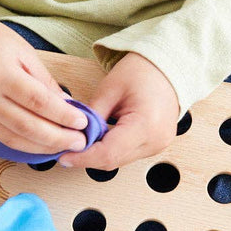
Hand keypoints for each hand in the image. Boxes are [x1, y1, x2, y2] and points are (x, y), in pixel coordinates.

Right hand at [0, 15, 88, 153]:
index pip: (39, 102)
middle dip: (58, 138)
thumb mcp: (23, 51)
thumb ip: (45, 82)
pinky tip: (44, 145)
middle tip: (80, 142)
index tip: (83, 123)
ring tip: (66, 147)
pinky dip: (26, 145)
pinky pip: (3, 138)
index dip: (63, 116)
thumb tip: (68, 107)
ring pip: (15, 139)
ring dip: (44, 147)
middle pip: (28, 126)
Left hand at [59, 51, 179, 169]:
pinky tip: (98, 141)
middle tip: (66, 150)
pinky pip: (127, 155)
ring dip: (98, 155)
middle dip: (87, 157)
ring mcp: (158, 146)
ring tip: (81, 143)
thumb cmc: (141, 72)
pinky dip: (110, 151)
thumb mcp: (109, 89)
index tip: (64, 156)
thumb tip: (74, 136)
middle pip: (113, 161)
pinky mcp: (155, 147)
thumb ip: (91, 116)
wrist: (167, 69)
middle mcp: (155, 141)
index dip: (83, 157)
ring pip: (119, 161)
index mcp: (146, 125)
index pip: (108, 153)